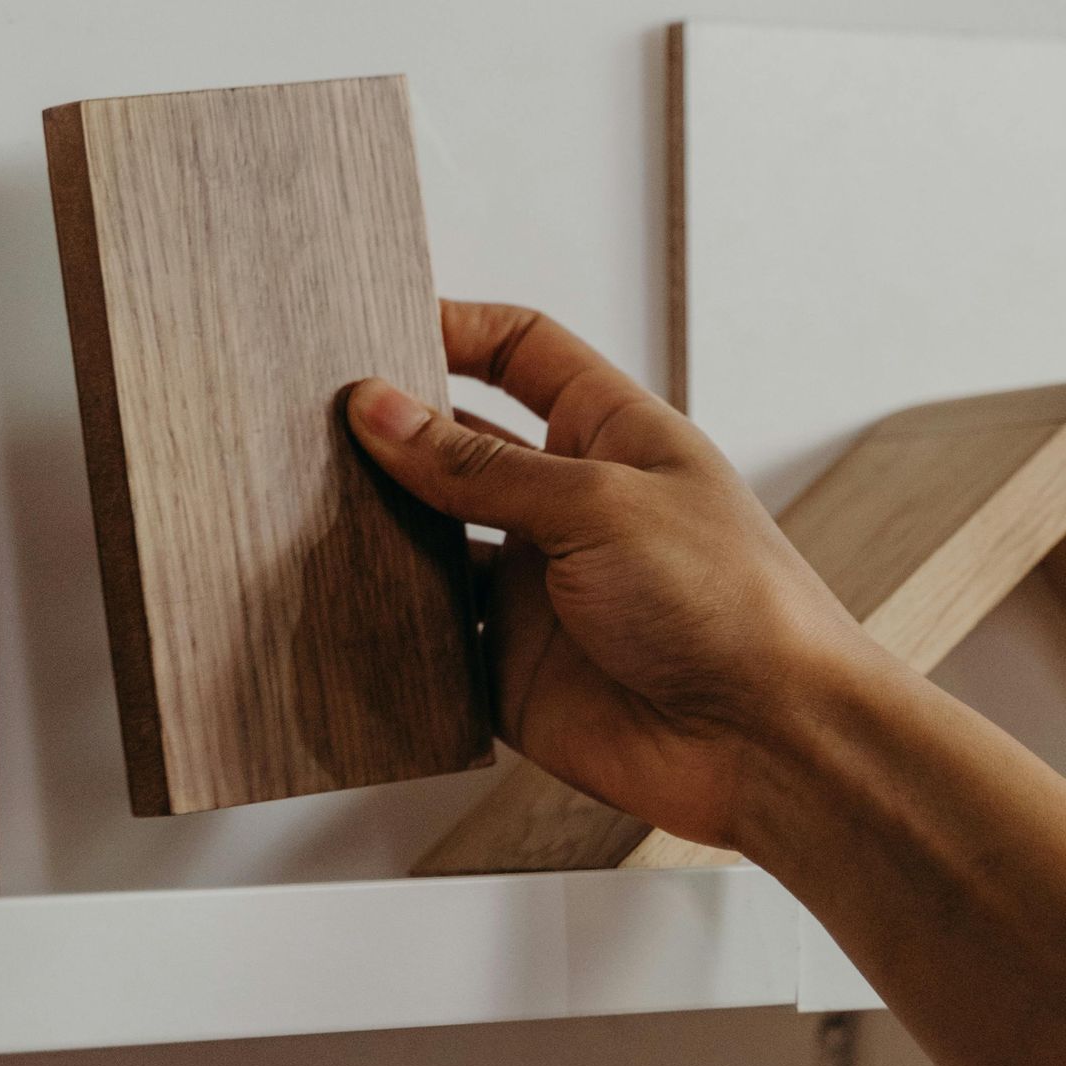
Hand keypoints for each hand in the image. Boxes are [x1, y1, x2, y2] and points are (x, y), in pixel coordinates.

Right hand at [348, 302, 859, 851]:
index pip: (521, 353)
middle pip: (459, 448)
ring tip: (299, 505)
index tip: (375, 325)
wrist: (766, 740)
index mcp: (609, 435)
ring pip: (430, 544)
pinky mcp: (509, 669)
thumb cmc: (729, 601)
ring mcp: (535, 589)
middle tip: (309, 421)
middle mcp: (567, 506)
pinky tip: (336, 604)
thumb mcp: (599, 503)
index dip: (453, 330)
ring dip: (377, 531)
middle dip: (392, 433)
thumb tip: (381, 410)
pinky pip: (429, 642)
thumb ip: (481, 466)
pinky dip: (386, 627)